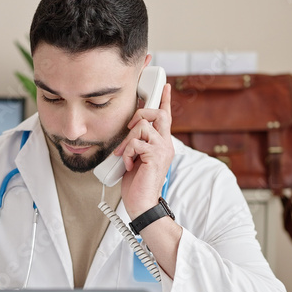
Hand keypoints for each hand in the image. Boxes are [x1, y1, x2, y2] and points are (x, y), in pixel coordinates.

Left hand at [118, 83, 174, 216]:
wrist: (142, 204)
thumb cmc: (137, 185)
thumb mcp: (136, 158)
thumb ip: (137, 144)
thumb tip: (129, 131)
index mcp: (162, 144)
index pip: (166, 117)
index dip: (165, 100)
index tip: (165, 86)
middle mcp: (166, 144)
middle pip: (157, 114)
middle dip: (141, 114)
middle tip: (129, 127)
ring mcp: (162, 150)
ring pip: (142, 126)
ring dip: (127, 140)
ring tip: (125, 155)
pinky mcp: (155, 156)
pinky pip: (136, 142)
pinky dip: (127, 152)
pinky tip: (128, 164)